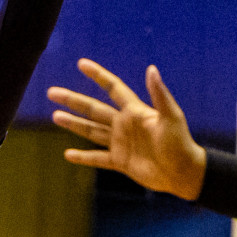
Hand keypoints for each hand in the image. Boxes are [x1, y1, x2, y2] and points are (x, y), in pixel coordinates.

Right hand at [48, 58, 207, 200]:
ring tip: (55, 116)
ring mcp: (120, 143)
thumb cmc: (181, 142)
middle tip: (52, 92)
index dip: (98, 75)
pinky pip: (97, 158)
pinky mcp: (120, 161)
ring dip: (73, 124)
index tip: (81, 64)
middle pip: (93, 109)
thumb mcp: (171, 117)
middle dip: (73, 100)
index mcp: (135, 111)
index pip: (112, 88)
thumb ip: (159, 94)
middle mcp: (124, 125)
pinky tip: (68, 155)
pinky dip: (83, 157)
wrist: (184, 173)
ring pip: (91, 131)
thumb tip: (151, 69)